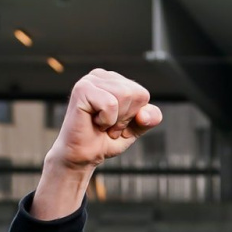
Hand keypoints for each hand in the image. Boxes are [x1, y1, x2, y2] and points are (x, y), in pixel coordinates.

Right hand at [47, 69, 162, 171]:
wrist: (81, 156)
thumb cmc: (104, 140)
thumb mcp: (135, 128)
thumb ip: (150, 118)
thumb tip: (144, 114)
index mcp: (114, 80)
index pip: (142, 94)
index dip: (134, 116)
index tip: (117, 124)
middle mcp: (101, 75)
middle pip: (136, 94)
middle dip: (126, 117)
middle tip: (108, 126)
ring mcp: (90, 80)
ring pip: (125, 95)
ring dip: (116, 119)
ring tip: (101, 124)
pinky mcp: (82, 89)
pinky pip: (110, 104)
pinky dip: (106, 120)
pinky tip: (93, 121)